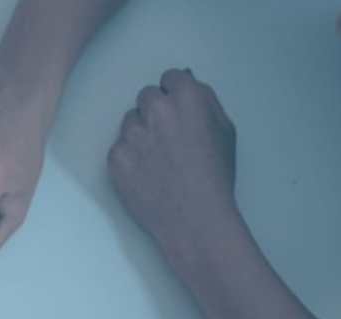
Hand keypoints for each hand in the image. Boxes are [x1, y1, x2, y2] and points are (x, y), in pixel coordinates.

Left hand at [107, 70, 238, 266]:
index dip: (175, 96)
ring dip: (141, 134)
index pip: (170, 78)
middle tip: (169, 140)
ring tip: (160, 161)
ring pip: (131, 121)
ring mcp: (132, 132)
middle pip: (147, 96)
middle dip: (156, 112)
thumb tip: (186, 80)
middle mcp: (156, 109)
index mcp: (187, 97)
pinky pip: (119, 147)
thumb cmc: (213, 178)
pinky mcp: (116, 155)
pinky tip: (148, 174)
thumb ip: (204, 100)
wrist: (193, 218)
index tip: (177, 112)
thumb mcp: (225, 130)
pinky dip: (130, 158)